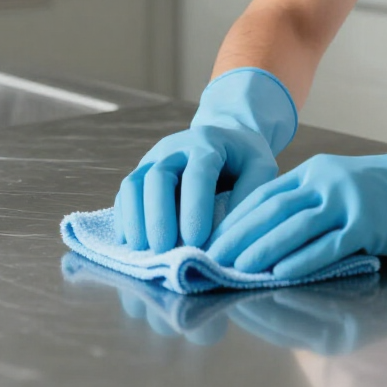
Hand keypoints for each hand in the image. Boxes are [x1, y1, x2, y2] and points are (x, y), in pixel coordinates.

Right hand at [114, 67, 297, 252]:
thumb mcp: (260, 167)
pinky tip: (130, 243)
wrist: (225, 136)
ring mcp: (153, 159)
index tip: (197, 240)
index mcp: (208, 143)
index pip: (198, 172)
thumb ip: (249, 193)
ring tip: (142, 250)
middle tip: (164, 249)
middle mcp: (175, 147)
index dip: (195, 206)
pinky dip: (125, 218)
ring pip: (134, 184)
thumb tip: (227, 232)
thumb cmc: (244, 157)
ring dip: (136, 218)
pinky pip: (125, 194)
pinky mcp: (141, 173)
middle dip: (159, 215)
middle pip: (158, 176)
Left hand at [206, 108, 386, 278]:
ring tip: (235, 268)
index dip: (235, 220)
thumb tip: (264, 228)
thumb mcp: (338, 183)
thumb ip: (306, 200)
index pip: (264, 196)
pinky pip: (328, 244)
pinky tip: (281, 273)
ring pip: (294, 226)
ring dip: (261, 249)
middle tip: (211, 259)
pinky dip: (302, 260)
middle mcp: (325, 181)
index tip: (211, 242)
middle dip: (237, 237)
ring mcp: (346, 200)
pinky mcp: (367, 222)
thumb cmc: (383, 191)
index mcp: (314, 172)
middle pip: (272, 210)